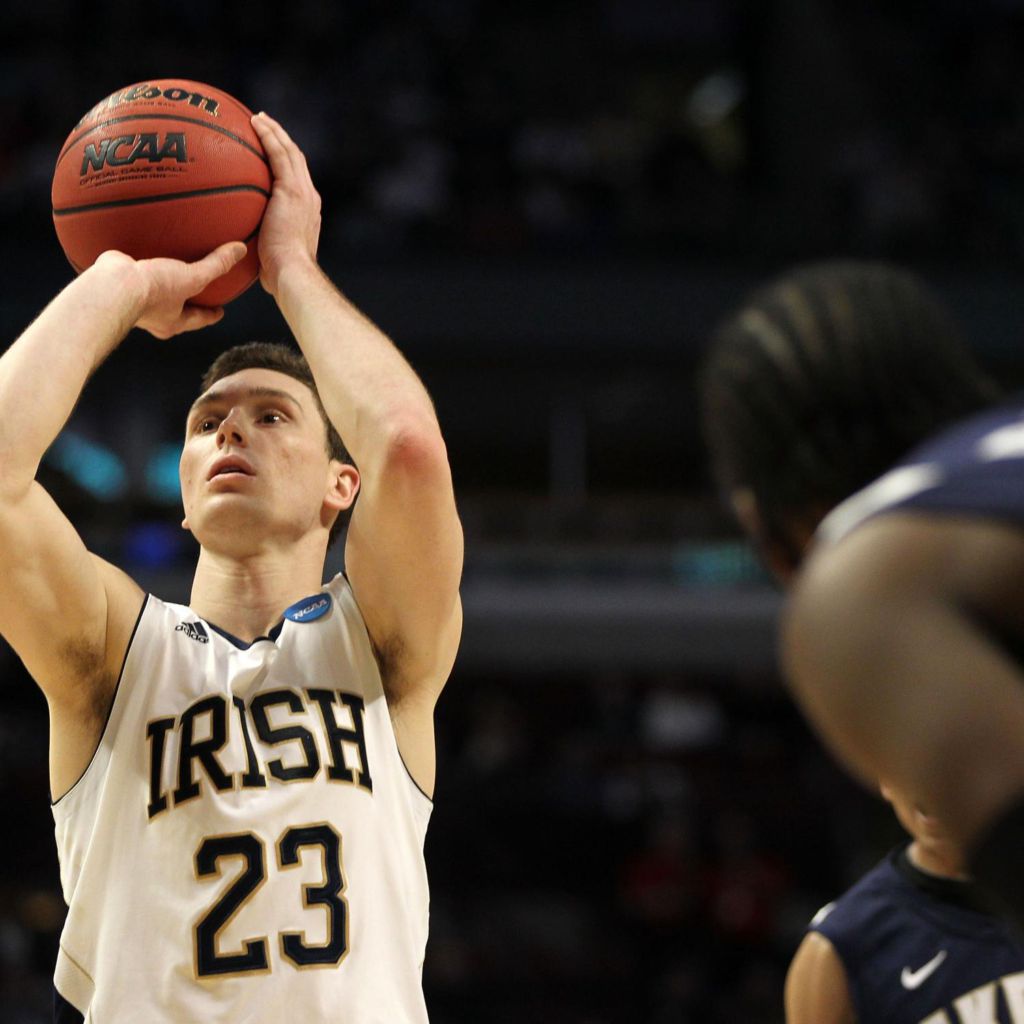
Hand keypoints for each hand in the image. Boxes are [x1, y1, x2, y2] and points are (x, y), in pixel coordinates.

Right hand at [93, 243, 247, 338]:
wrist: (112, 285)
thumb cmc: (153, 290)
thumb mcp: (192, 278)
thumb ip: (216, 265)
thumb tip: (240, 251)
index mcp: (173, 322)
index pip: (199, 319)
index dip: (211, 314)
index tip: (220, 311)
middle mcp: (154, 316)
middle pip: (176, 310)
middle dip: (186, 302)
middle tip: (196, 294)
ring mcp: (136, 302)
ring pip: (155, 295)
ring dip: (164, 286)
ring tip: (169, 273)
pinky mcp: (121, 286)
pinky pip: (135, 278)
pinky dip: (141, 270)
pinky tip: (141, 258)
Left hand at [250, 112, 320, 296]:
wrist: (292, 272)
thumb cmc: (279, 275)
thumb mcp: (270, 256)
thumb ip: (259, 246)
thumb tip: (239, 251)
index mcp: (307, 212)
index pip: (297, 180)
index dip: (286, 163)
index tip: (271, 152)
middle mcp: (309, 197)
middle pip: (297, 160)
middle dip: (282, 140)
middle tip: (264, 126)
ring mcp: (302, 192)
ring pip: (290, 151)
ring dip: (274, 131)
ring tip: (258, 118)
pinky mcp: (292, 189)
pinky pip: (279, 154)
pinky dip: (269, 136)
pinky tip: (254, 123)